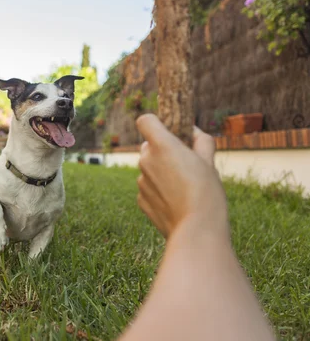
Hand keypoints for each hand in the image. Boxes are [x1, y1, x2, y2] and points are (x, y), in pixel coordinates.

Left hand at [136, 114, 228, 239]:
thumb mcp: (209, 162)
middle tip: (185, 162)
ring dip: (161, 171)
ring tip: (184, 187)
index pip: (145, 120)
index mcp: (161, 146)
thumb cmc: (206, 192)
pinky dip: (159, 190)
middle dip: (163, 149)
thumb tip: (194, 132)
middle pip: (149, 146)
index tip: (170, 130)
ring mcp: (140, 181)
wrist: (196, 229)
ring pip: (149, 168)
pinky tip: (176, 202)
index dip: (156, 122)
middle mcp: (145, 161)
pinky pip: (148, 188)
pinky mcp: (140, 200)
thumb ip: (201, 141)